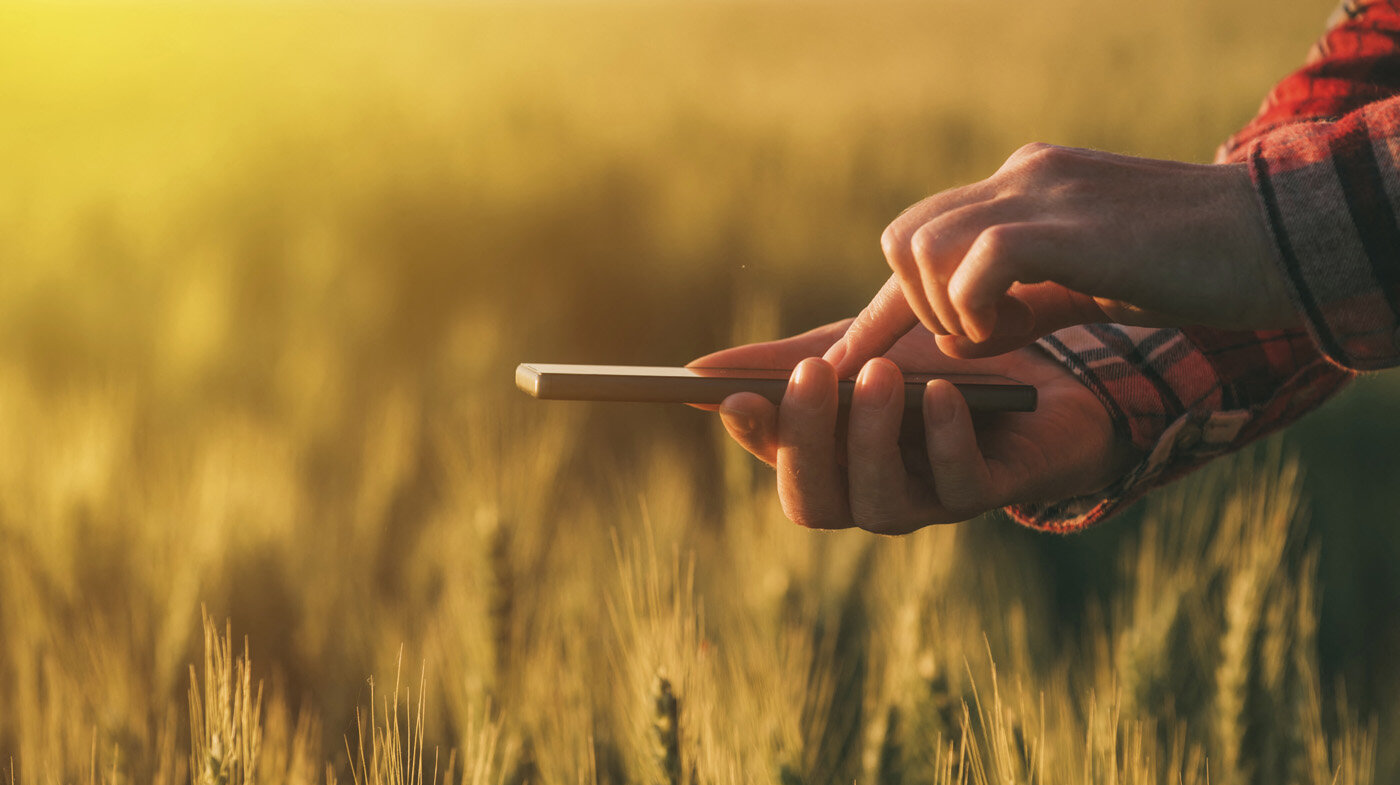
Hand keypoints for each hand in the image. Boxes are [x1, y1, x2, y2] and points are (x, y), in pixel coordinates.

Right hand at [689, 319, 1136, 533]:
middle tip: (813, 374)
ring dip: (873, 440)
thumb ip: (784, 364)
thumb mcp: (855, 351)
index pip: (778, 464)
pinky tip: (944, 392)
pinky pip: (958, 487)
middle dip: (808, 442)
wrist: (1042, 366)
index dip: (756, 437)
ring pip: (881, 507)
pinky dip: (945, 439)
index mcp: (834, 461)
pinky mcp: (987, 491)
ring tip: (878, 375)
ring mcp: (929, 499)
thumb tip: (696, 372)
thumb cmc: (935, 365)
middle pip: (816, 503)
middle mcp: (872, 492)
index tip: (737, 395)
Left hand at [827, 143, 1298, 364]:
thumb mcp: (1084, 280)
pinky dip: (978, 309)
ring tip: (1005, 336)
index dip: (880, 308)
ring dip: (944, 311)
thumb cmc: (1184, 269)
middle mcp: (1018, 177)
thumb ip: (1023, 295)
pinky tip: (1020, 328)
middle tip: (971, 345)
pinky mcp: (1065, 225)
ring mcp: (1040, 193)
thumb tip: (964, 332)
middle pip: (903, 237)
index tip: (846, 360)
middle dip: (909, 308)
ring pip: (922, 247)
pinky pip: (974, 265)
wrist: (1273, 241)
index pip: (921, 238)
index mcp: (1021, 186)